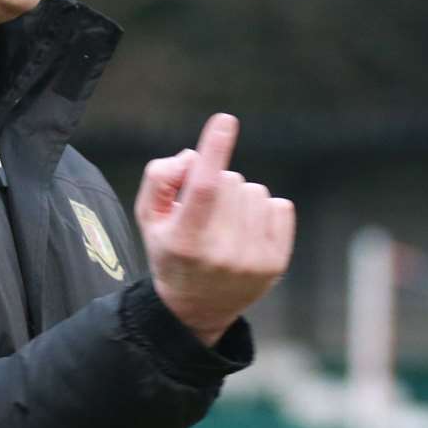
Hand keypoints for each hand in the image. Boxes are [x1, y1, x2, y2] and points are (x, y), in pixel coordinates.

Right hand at [133, 113, 294, 347]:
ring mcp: (252, 260)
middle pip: (229, 181)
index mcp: (184, 241)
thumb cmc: (170, 250)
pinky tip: (245, 231)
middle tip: (203, 212)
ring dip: (238, 198)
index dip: (214, 151)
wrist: (197, 307)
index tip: (224, 120)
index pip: (203, 188)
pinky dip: (263, 210)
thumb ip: (159, 178)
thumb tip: (194, 156)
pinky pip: (280, 206)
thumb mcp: (148, 217)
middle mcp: (220, 253)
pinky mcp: (277, 263)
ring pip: (255, 191)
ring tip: (223, 224)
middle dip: (216, 183)